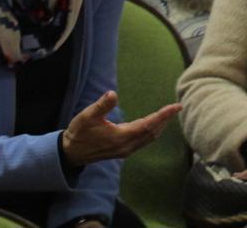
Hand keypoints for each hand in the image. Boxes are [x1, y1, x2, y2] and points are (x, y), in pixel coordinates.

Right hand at [61, 91, 180, 166]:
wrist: (70, 153)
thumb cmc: (78, 133)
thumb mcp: (87, 117)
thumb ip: (101, 106)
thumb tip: (113, 94)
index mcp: (121, 137)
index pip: (148, 125)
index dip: (163, 115)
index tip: (176, 106)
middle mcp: (126, 146)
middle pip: (152, 132)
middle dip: (165, 120)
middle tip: (176, 108)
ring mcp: (125, 150)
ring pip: (149, 138)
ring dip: (160, 126)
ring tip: (168, 114)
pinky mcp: (122, 151)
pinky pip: (143, 141)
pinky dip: (152, 132)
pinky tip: (153, 125)